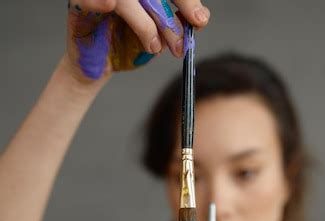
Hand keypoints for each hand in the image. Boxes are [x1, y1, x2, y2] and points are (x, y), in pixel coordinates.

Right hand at [66, 0, 209, 81]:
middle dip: (169, 19)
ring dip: (146, 23)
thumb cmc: (126, 46)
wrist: (99, 68)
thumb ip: (177, 24)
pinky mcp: (81, 2)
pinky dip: (103, 0)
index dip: (185, 0)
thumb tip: (201, 17)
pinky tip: (110, 4)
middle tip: (180, 45)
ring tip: (154, 48)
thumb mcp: (158, 37)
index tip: (199, 21)